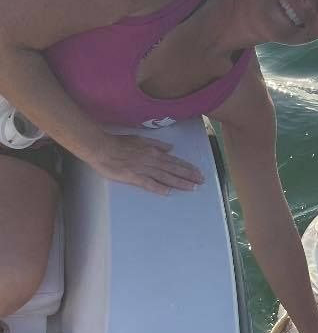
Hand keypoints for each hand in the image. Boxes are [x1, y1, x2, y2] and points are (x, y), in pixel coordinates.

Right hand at [89, 133, 203, 194]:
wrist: (102, 147)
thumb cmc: (119, 143)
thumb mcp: (140, 139)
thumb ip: (156, 144)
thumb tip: (171, 148)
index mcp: (153, 152)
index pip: (174, 161)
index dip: (187, 167)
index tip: (198, 172)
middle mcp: (152, 160)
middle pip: (173, 169)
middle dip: (189, 176)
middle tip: (202, 181)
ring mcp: (143, 169)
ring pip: (165, 177)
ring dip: (179, 183)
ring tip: (191, 188)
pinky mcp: (133, 177)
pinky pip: (148, 183)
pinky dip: (158, 188)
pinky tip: (167, 193)